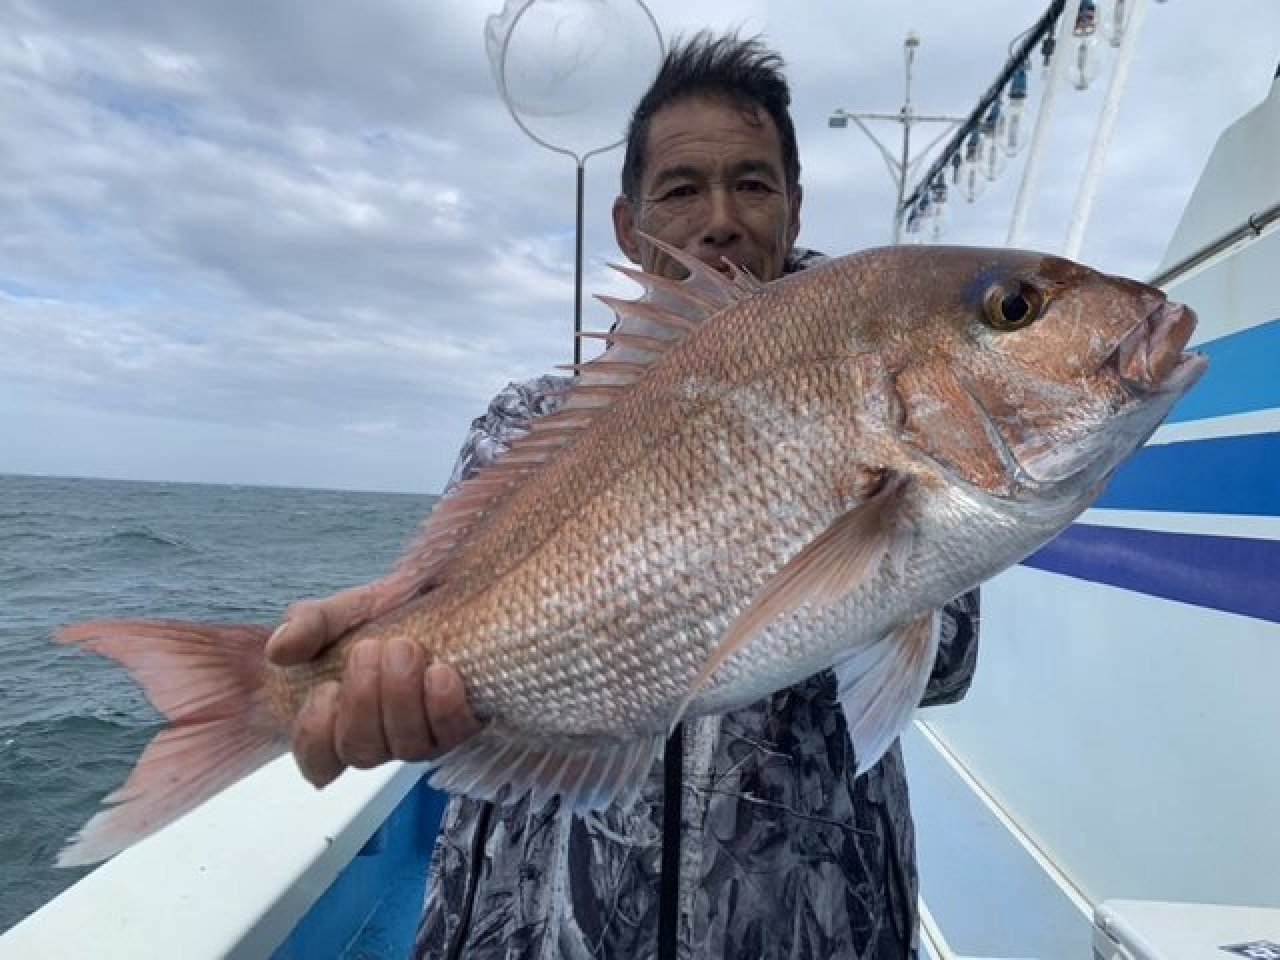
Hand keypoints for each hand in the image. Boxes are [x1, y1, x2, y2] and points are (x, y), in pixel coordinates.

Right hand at [266, 582, 482, 786]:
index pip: (317, 761)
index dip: (315, 734)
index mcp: (343, 718)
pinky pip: (453, 734)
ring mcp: (423, 733)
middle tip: (370, 649)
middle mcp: (382, 735)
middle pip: (361, 752)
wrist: (446, 594)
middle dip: (362, 701)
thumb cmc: (392, 612)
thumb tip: (280, 649)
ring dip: (400, 697)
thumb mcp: (347, 609)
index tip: (326, 688)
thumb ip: (311, 624)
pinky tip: (442, 673)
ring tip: (404, 648)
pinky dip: (444, 706)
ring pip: (406, 748)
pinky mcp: (461, 723)